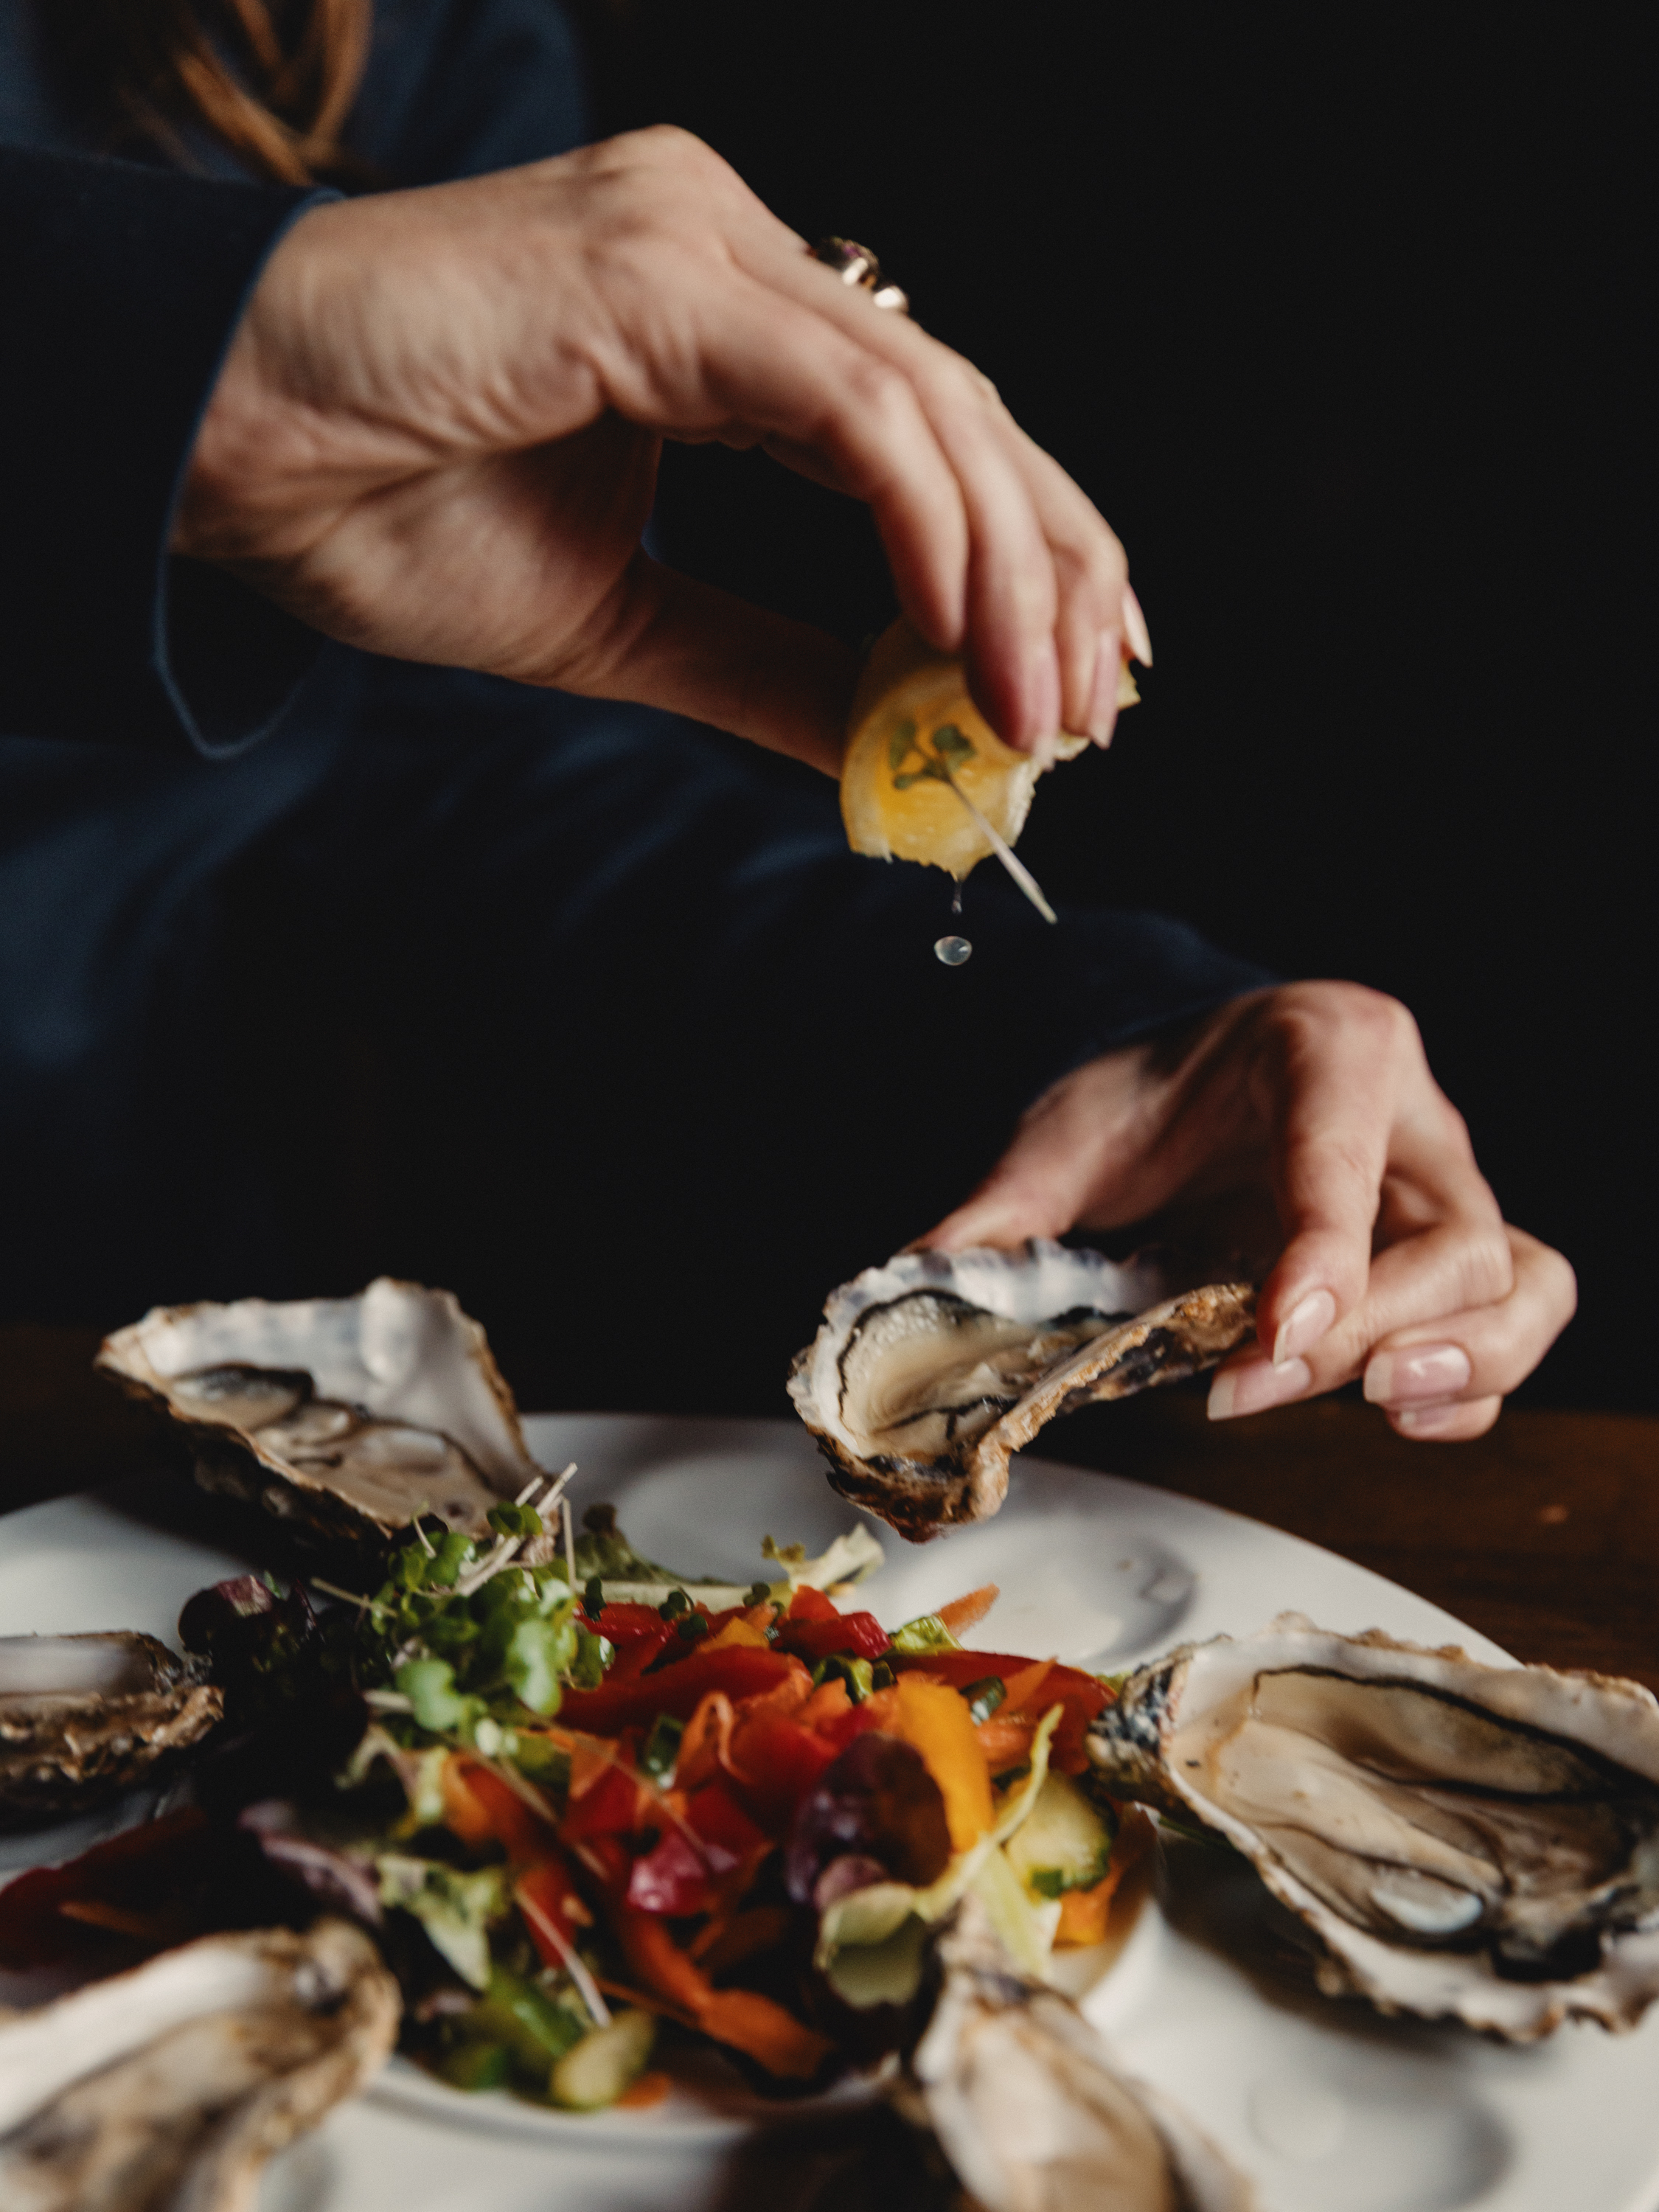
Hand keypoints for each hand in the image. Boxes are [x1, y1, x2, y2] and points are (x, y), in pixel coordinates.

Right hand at [175, 127, 1144, 775]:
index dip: (1021, 550)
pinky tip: (959, 627)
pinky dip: (922, 518)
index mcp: (723, 315)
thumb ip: (765, 662)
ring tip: (1042, 704)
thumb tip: (887, 736)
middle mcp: (730, 251)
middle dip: (1048, 568)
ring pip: (926, 401)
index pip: (925, 429)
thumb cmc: (384, 510)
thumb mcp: (621, 623)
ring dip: (1006, 567)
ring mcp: (697, 239)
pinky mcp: (657, 269)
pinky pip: (847, 403)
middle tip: (1094, 706)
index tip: (1074, 671)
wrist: (219, 452)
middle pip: (958, 408)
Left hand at [919, 982, 1575, 1438]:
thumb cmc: (1144, 1098)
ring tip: (1381, 1409)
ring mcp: (1442, 1185)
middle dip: (1374, 1330)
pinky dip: (1479, 1378)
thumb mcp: (1062, 1138)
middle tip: (1262, 1383)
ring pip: (1518, 1277)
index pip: (1342, 1159)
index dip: (1323, 1255)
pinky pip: (1515, 1313)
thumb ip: (995, 1218)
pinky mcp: (1450, 1248)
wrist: (1189, 1074)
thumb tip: (900, 1294)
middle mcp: (1408, 1115)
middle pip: (1452, 1238)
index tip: (1271, 1338)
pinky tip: (1402, 1414)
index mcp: (1321, 1051)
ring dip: (1468, 1361)